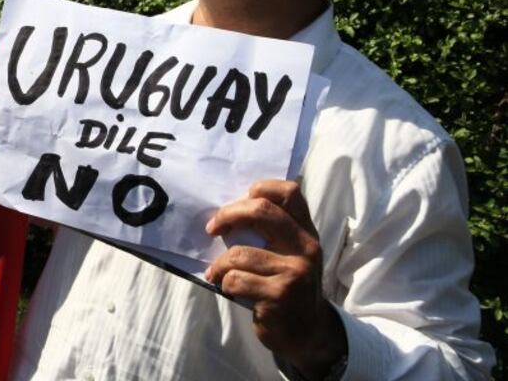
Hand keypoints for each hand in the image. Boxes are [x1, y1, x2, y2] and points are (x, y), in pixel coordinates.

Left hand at [204, 180, 345, 378]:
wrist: (309, 333)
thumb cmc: (288, 287)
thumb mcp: (291, 255)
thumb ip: (272, 232)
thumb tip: (228, 211)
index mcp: (306, 232)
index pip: (289, 192)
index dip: (261, 188)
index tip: (239, 201)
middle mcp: (305, 247)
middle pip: (261, 211)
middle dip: (228, 216)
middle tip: (212, 228)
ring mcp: (295, 272)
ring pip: (239, 253)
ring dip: (219, 264)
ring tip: (216, 272)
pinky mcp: (279, 295)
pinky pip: (236, 279)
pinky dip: (224, 283)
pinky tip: (228, 288)